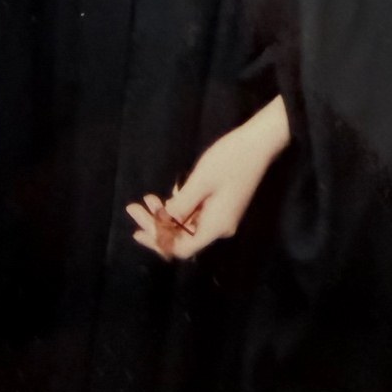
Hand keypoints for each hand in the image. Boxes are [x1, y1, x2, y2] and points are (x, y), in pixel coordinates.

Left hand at [126, 95, 290, 260]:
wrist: (259, 143)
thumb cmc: (229, 160)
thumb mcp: (200, 181)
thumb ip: (181, 205)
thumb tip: (163, 221)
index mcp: (215, 226)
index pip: (182, 248)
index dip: (158, 242)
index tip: (137, 229)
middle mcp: (219, 228)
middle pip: (182, 237)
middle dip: (156, 225)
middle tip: (133, 208)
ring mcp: (222, 217)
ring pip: (187, 225)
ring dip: (166, 215)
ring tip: (147, 198)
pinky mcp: (222, 206)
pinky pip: (195, 215)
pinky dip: (179, 207)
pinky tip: (167, 195)